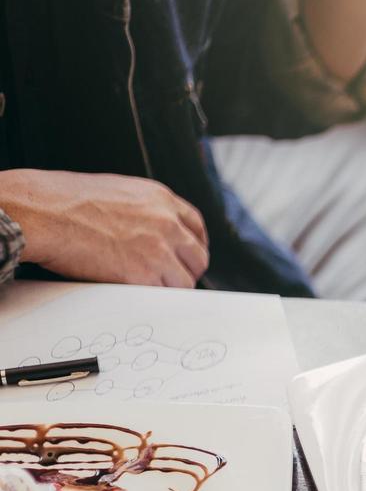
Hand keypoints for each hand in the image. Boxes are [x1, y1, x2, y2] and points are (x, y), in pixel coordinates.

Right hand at [0, 169, 207, 286]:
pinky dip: (154, 299)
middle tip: (172, 279)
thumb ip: (141, 209)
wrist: (42, 213)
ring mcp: (159, 249)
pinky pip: (163, 295)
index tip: (188, 256)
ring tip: (148, 289)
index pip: (195, 225)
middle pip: (198, 256)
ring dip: (170, 288)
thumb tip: (146, 228)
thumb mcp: (115, 191)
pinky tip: (138, 294)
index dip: (194, 244)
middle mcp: (166, 222)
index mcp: (159, 198)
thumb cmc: (63, 200)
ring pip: (184, 281)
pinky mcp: (145, 273)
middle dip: (187, 270)